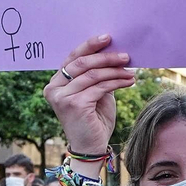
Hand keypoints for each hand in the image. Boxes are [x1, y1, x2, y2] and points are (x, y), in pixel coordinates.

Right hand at [44, 35, 134, 156]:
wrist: (91, 147)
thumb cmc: (94, 119)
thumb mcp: (94, 92)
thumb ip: (96, 75)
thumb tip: (113, 51)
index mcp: (55, 83)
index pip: (72, 58)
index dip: (90, 46)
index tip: (108, 37)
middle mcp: (54, 89)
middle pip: (81, 63)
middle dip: (105, 57)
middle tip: (125, 55)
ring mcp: (62, 97)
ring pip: (92, 75)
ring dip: (115, 71)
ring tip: (131, 70)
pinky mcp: (74, 105)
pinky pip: (99, 87)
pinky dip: (116, 82)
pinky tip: (129, 81)